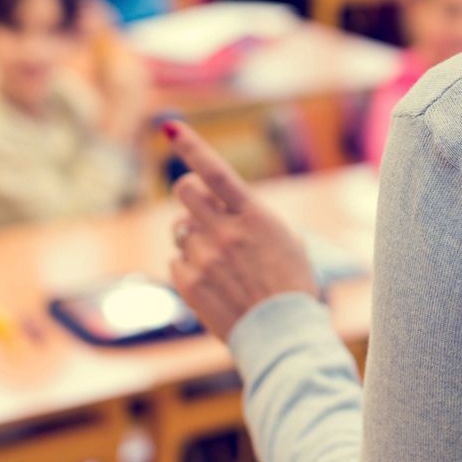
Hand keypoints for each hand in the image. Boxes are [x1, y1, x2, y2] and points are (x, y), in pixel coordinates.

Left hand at [165, 122, 317, 340]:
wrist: (283, 335)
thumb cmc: (292, 287)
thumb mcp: (285, 241)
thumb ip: (252, 219)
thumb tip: (221, 209)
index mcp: (254, 215)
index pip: (215, 171)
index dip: (190, 146)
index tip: (169, 127)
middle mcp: (225, 231)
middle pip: (185, 192)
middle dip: (189, 193)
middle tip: (200, 209)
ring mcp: (204, 257)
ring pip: (181, 231)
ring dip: (194, 239)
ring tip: (221, 264)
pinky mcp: (189, 283)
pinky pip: (176, 262)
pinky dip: (189, 268)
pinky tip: (213, 284)